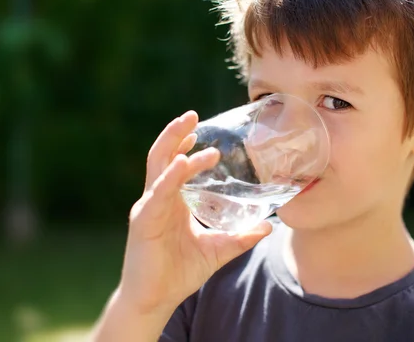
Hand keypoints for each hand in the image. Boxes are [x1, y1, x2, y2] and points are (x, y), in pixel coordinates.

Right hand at [118, 111, 271, 315]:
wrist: (156, 300)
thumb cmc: (179, 272)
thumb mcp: (218, 250)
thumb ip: (241, 237)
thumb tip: (269, 226)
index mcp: (171, 201)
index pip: (174, 164)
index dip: (184, 143)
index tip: (199, 125)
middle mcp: (157, 199)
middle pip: (162, 157)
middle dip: (174, 133)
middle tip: (191, 114)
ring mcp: (149, 209)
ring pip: (159, 169)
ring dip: (173, 147)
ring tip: (189, 130)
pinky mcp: (144, 223)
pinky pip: (157, 195)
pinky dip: (169, 177)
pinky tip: (182, 163)